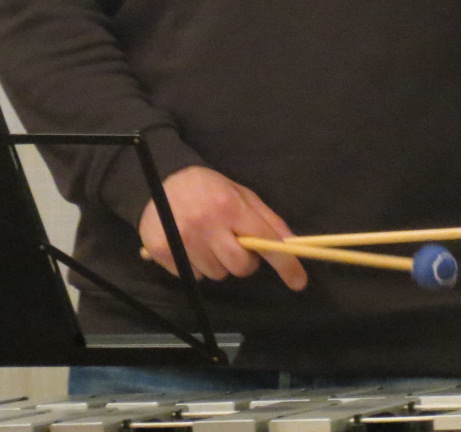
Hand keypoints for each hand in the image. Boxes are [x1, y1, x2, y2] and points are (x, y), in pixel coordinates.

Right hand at [137, 164, 307, 290]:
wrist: (163, 178)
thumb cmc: (209, 188)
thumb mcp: (241, 194)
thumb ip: (267, 219)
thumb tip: (292, 244)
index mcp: (230, 206)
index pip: (264, 241)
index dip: (285, 263)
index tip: (299, 281)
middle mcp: (206, 223)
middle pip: (240, 267)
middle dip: (243, 261)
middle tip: (233, 244)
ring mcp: (182, 239)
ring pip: (216, 274)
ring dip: (218, 263)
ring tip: (207, 241)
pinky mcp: (161, 250)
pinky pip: (193, 276)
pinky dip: (196, 266)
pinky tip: (190, 246)